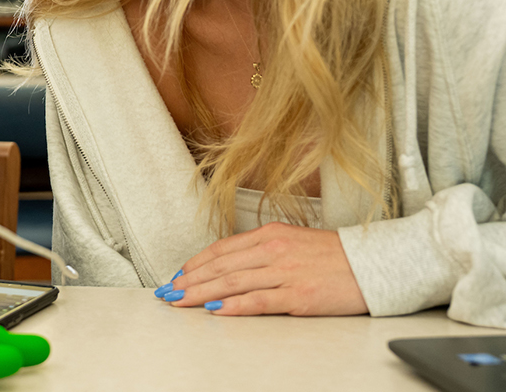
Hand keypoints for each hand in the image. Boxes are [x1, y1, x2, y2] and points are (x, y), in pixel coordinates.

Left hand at [162, 222, 367, 315]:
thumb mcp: (294, 241)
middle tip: (169, 292)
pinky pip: (259, 301)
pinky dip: (235, 306)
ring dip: (202, 293)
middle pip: (221, 266)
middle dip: (191, 280)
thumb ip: (263, 251)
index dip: (196, 263)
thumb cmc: (336, 256)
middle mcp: (274, 250)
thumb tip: (231, 265)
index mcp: (271, 234)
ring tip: (182, 302)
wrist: (375, 264)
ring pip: (233, 283)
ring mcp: (286, 272)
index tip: (178, 275)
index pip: (222, 249)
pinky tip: (217, 310)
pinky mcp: (299, 295)